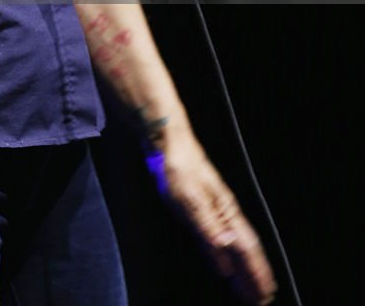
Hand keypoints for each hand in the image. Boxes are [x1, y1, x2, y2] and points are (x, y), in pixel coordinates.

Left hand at [147, 133, 277, 304]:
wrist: (167, 141)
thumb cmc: (179, 167)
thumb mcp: (191, 202)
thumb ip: (209, 230)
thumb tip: (226, 259)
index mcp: (226, 211)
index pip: (247, 249)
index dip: (256, 273)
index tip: (264, 294)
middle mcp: (224, 211)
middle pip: (245, 250)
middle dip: (254, 276)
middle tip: (261, 300)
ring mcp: (213, 208)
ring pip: (233, 245)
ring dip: (241, 269)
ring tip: (247, 288)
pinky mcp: (201, 206)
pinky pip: (219, 238)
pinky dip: (225, 255)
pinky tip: (223, 263)